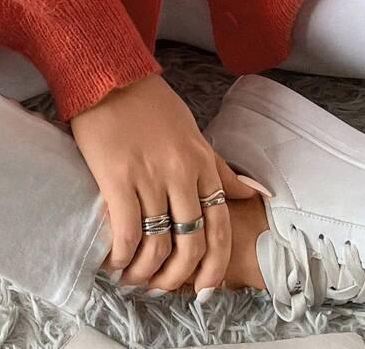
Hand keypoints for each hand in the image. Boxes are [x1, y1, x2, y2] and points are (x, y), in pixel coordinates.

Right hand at [70, 73, 257, 295]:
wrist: (109, 76)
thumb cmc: (149, 103)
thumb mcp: (193, 132)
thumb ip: (220, 167)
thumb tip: (255, 193)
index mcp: (202, 161)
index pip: (220, 225)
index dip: (214, 265)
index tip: (204, 289)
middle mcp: (182, 172)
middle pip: (192, 243)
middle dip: (179, 277)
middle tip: (161, 289)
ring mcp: (150, 176)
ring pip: (158, 244)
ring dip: (146, 271)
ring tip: (133, 278)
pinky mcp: (118, 177)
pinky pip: (127, 232)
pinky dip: (122, 256)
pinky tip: (114, 262)